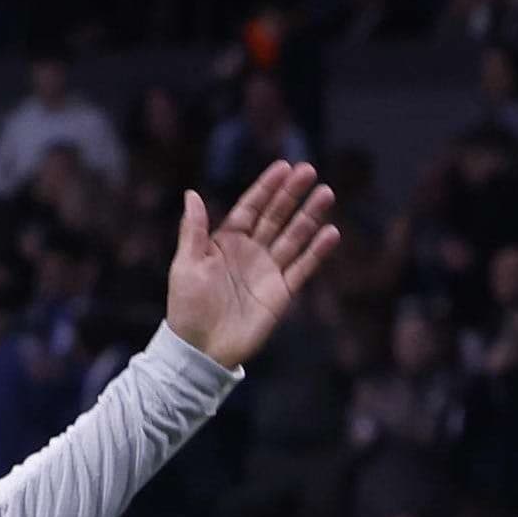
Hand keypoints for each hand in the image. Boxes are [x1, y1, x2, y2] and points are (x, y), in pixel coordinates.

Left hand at [167, 162, 339, 368]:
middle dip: (292, 194)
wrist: (201, 349)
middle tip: (310, 170)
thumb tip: (191, 193)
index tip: (283, 167)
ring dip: (310, 216)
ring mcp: (268, 270)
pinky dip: (317, 251)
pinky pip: (302, 267)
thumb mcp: (186, 264)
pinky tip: (331, 232)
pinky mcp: (281, 292)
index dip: (266, 188)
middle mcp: (250, 251)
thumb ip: (193, 230)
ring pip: (293, 237)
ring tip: (326, 193)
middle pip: (276, 216)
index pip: (251, 208)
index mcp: (225, 241)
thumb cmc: (187, 306)